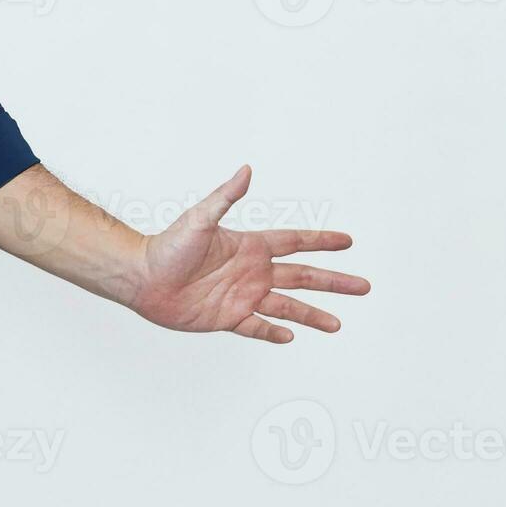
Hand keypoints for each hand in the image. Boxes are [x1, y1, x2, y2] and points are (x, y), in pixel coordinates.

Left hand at [129, 166, 370, 343]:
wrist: (142, 279)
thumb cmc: (166, 246)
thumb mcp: (199, 218)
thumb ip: (226, 197)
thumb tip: (247, 170)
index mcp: (249, 246)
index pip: (295, 242)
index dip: (321, 242)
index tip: (347, 242)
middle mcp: (251, 271)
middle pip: (302, 277)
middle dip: (333, 282)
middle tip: (363, 286)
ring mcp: (241, 296)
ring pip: (287, 307)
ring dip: (312, 315)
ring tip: (338, 324)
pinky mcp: (227, 317)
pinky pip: (256, 327)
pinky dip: (274, 332)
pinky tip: (292, 337)